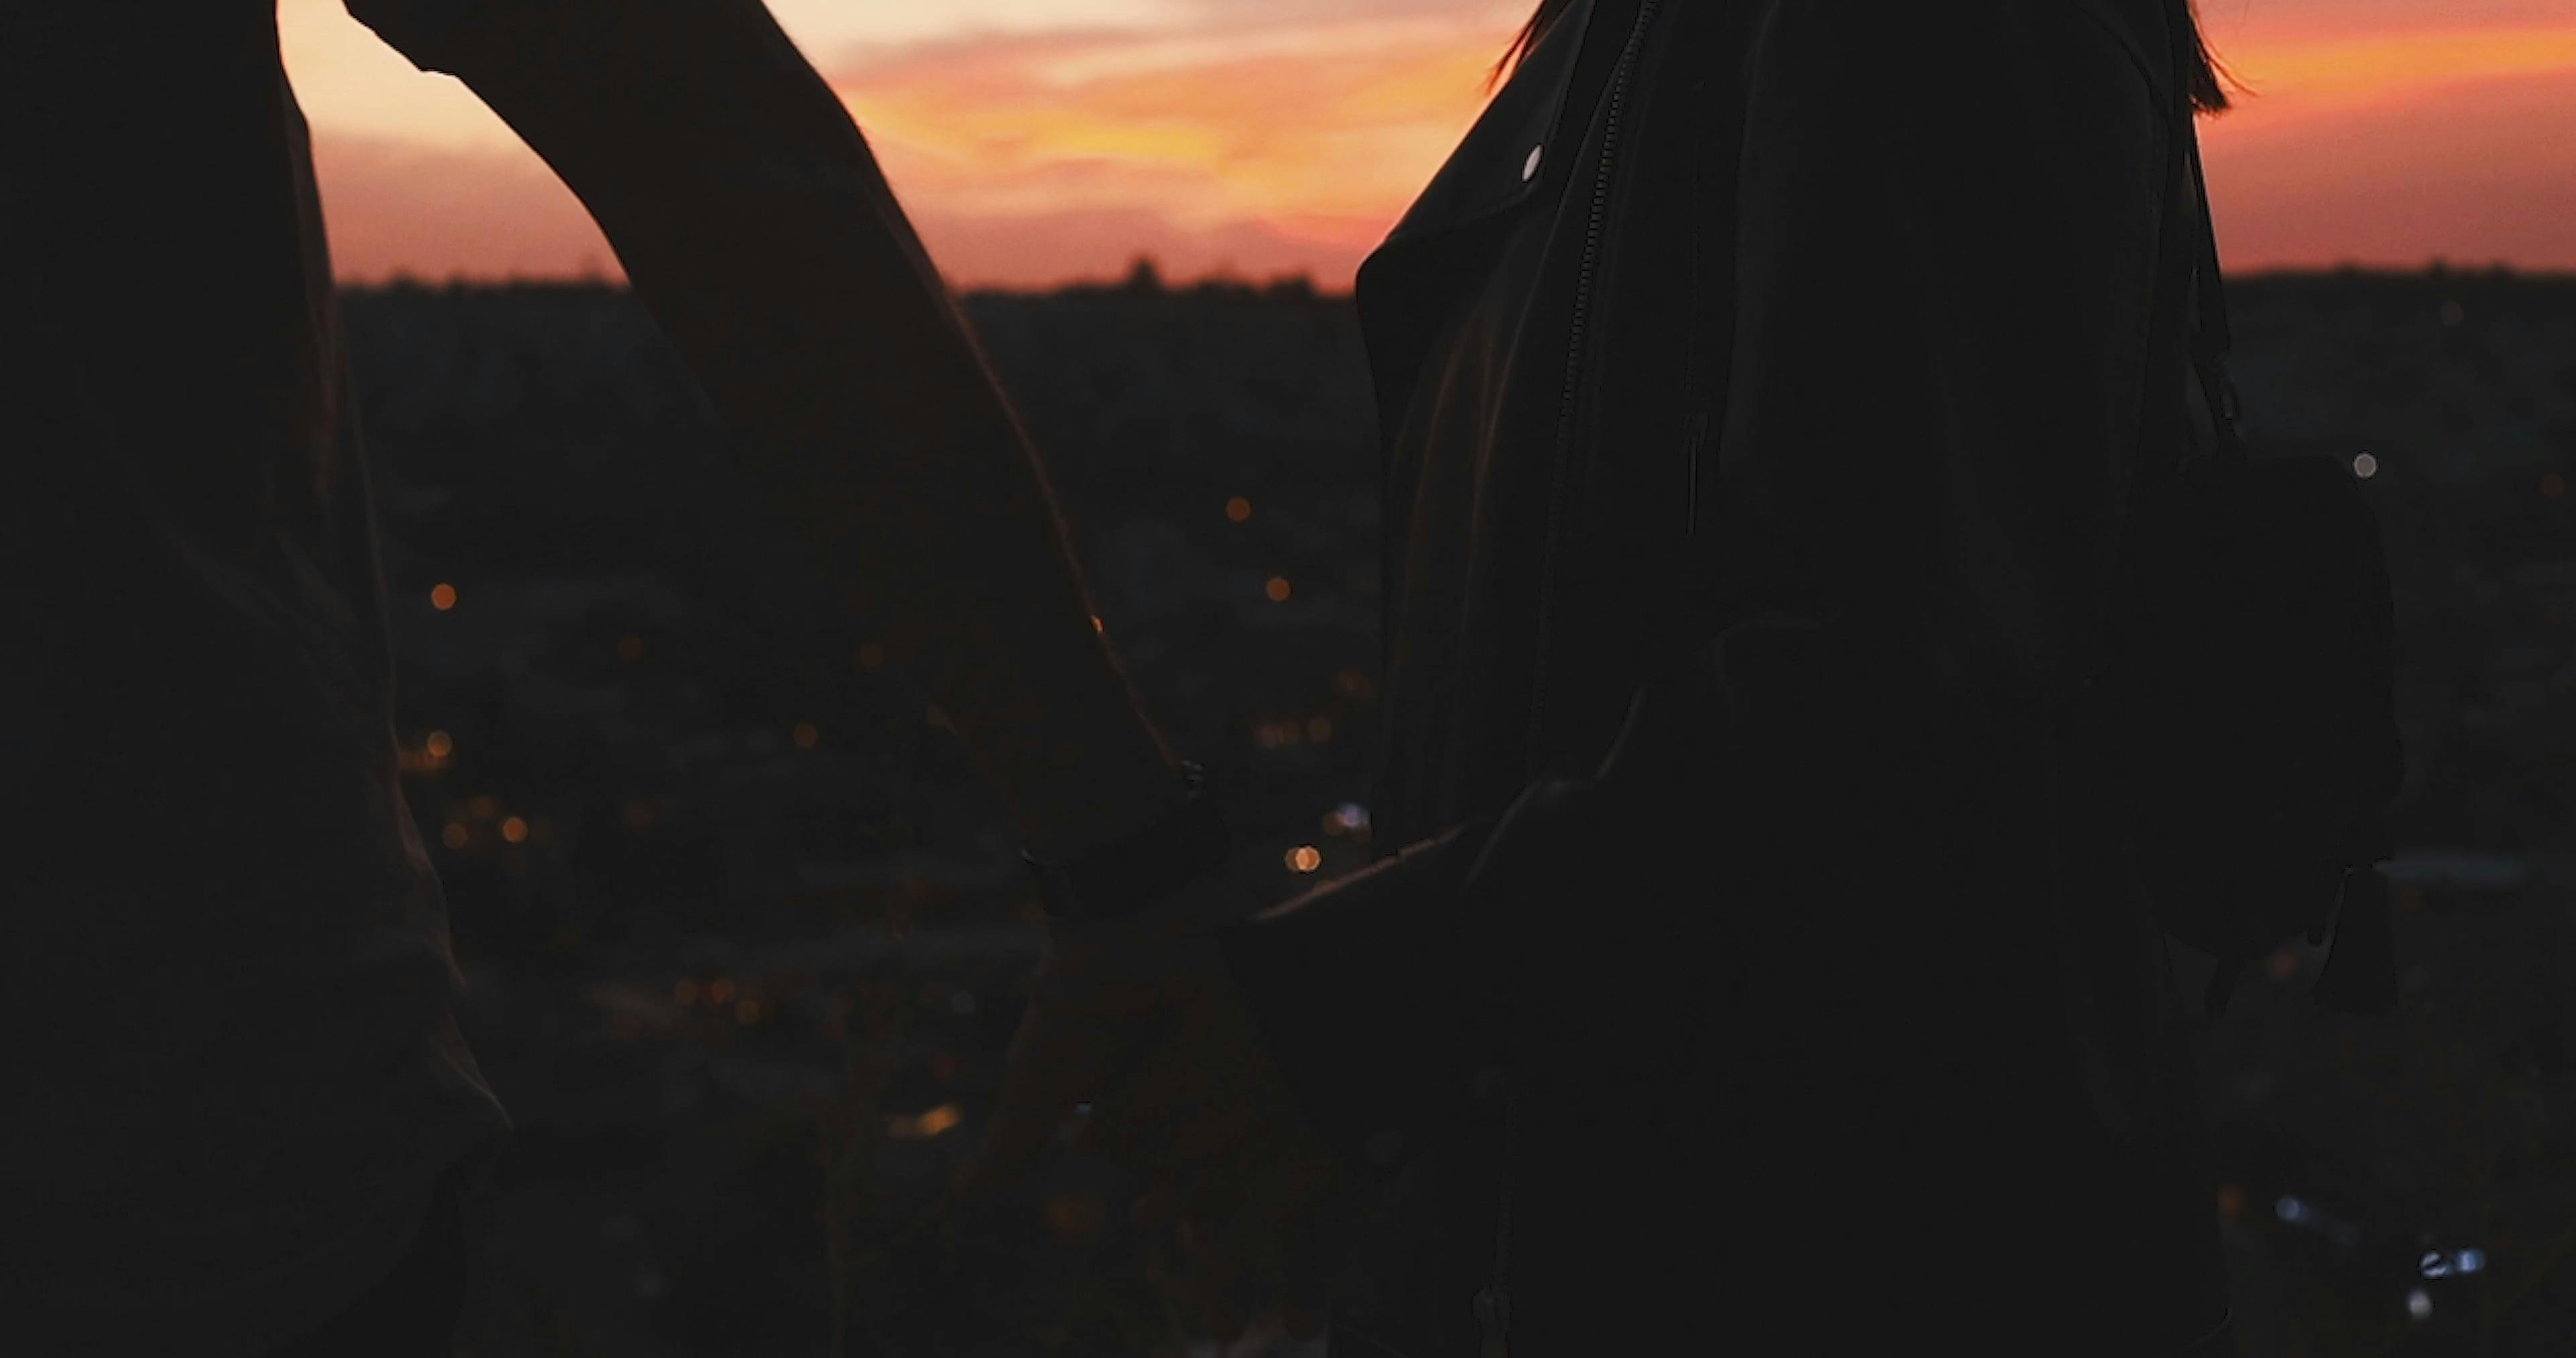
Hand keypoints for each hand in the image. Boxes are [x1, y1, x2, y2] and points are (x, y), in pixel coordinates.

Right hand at [950, 879, 1360, 1342]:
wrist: (1123, 915)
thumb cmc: (1079, 1001)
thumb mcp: (1042, 1080)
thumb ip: (1017, 1143)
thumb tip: (967, 1203)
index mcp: (1155, 1133)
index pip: (1190, 1222)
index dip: (1210, 1279)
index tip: (1233, 1331)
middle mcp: (1206, 1114)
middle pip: (1248, 1210)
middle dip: (1267, 1273)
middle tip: (1286, 1331)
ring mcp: (1245, 1080)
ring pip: (1285, 1172)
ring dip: (1309, 1234)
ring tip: (1332, 1293)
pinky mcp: (1276, 1043)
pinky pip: (1315, 1115)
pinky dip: (1339, 1158)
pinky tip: (1370, 1200)